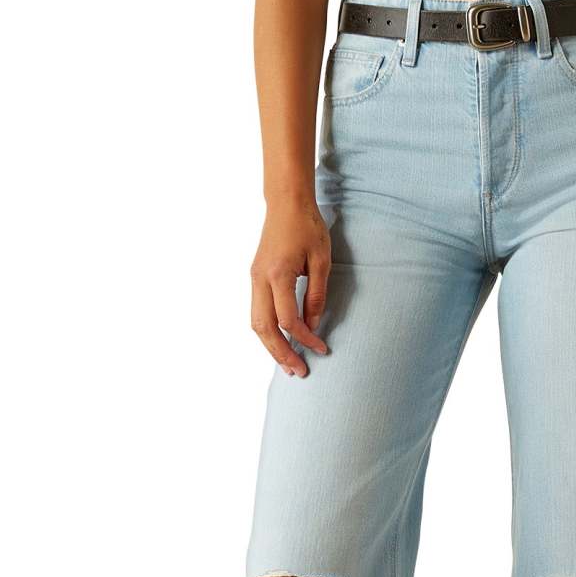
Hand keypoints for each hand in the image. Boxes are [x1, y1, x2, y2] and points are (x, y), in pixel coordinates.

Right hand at [250, 195, 330, 376]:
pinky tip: (280, 343)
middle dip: (281, 354)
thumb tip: (313, 325)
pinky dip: (267, 332)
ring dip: (270, 347)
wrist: (286, 203)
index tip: (321, 349)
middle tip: (300, 373)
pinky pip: (257, 313)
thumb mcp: (321, 261)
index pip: (288, 319)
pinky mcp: (255, 278)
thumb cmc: (307, 227)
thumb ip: (316, 294)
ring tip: (288, 365)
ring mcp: (253, 279)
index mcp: (278, 274)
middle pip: (264, 328)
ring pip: (255, 323)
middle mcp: (260, 279)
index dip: (305, 338)